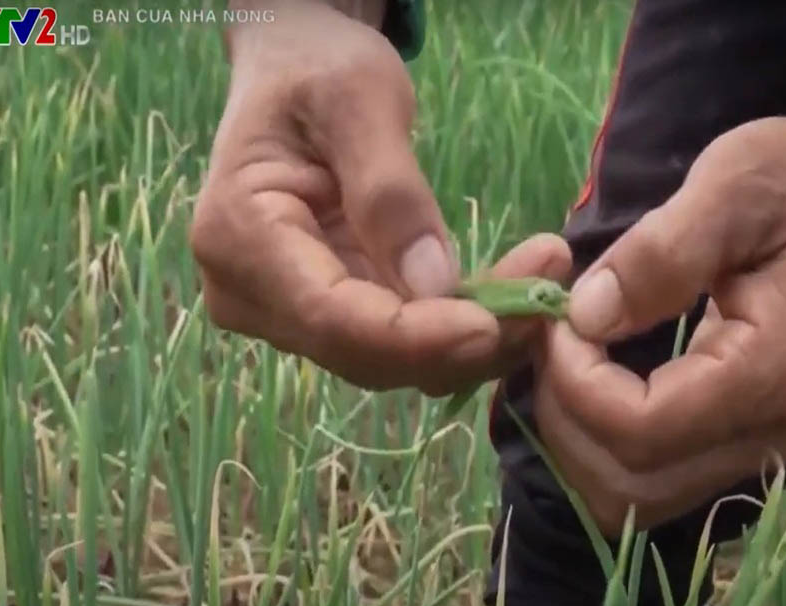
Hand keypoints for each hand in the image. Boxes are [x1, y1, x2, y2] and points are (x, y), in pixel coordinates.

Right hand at [190, 3, 569, 394]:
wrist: (296, 68)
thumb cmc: (317, 67)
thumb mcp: (358, 100)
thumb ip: (390, 192)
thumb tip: (434, 284)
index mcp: (237, 237)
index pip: (329, 315)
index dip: (413, 335)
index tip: (494, 326)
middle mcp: (248, 293)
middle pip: (362, 352)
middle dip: (458, 339)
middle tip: (548, 297)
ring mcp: (285, 311)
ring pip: (387, 358)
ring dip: (470, 337)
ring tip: (543, 284)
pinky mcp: (327, 312)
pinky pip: (398, 339)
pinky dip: (457, 324)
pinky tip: (514, 292)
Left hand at [533, 118, 785, 533]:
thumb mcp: (735, 183)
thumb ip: (661, 252)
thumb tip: (587, 316)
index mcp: (772, 371)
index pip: (640, 428)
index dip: (574, 382)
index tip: (557, 317)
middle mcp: (772, 433)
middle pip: (628, 483)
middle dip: (565, 417)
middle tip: (552, 338)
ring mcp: (763, 448)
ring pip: (635, 497)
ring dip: (579, 438)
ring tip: (568, 357)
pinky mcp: (748, 444)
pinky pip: (656, 477)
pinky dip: (605, 443)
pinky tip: (593, 379)